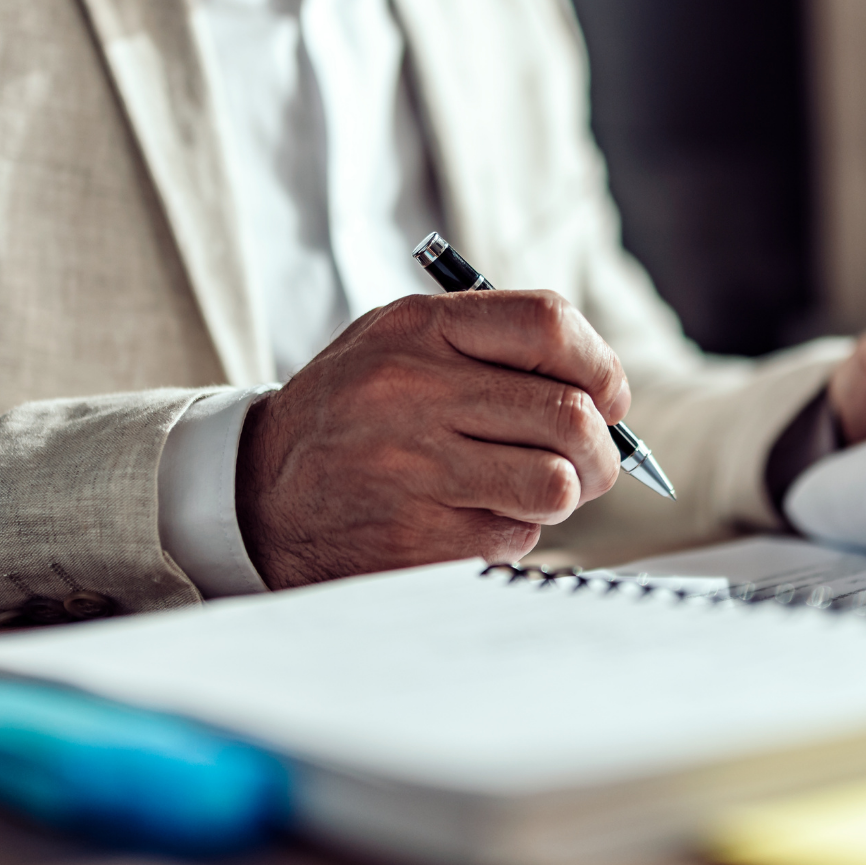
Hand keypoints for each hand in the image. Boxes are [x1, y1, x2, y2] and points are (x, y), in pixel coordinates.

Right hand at [236, 291, 627, 588]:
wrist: (257, 493)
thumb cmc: (354, 415)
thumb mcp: (401, 346)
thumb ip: (492, 351)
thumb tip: (604, 395)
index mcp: (420, 329)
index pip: (549, 324)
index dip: (600, 366)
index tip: (608, 398)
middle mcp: (415, 392)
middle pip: (569, 415)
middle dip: (601, 449)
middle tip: (591, 462)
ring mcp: (414, 470)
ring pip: (555, 484)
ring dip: (561, 495)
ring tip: (528, 491)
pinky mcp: (417, 540)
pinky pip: (515, 537)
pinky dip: (509, 533)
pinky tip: (465, 519)